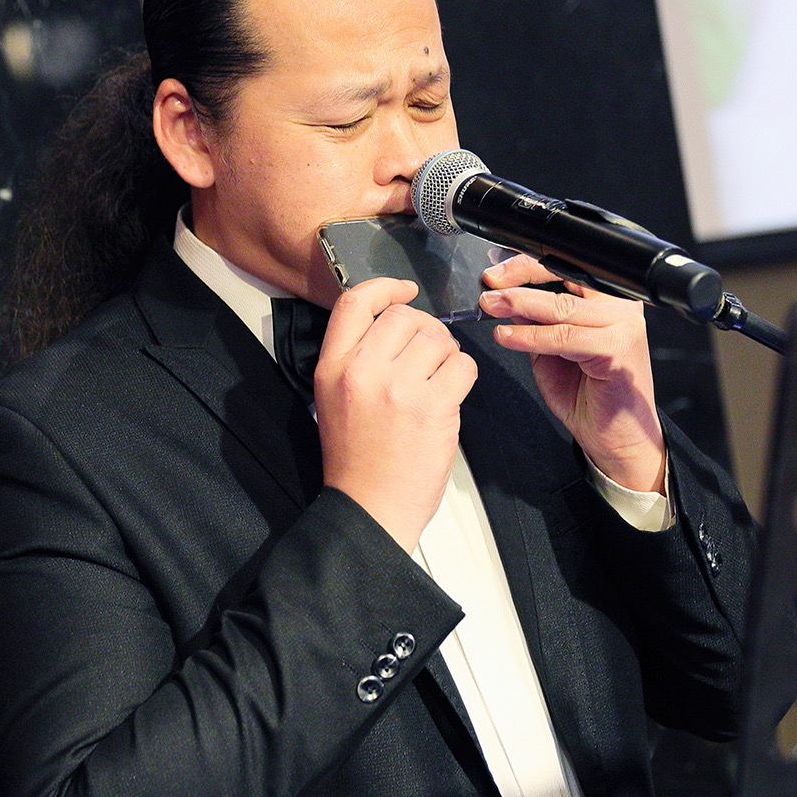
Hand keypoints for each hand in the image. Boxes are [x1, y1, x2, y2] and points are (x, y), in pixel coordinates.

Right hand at [315, 277, 478, 552]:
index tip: (404, 290)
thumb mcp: (334, 399)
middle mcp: (362, 371)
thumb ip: (358, 358)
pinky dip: (464, 376)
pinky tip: (450, 396)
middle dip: (425, 330)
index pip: (354, 302)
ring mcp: (398, 389)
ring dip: (447, 355)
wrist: (369, 509)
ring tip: (437, 381)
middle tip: (427, 356)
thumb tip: (399, 324)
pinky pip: (463, 366)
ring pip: (439, 338)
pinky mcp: (432, 408)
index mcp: (333, 367)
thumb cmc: (357, 460)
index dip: (384, 287)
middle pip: (405, 316)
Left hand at [480, 256, 665, 493]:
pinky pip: (565, 337)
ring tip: (491, 306)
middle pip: (569, 274)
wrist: (617, 438)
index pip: (569, 266)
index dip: (529, 264)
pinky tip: (508, 337)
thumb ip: (537, 319)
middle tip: (490, 285)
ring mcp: (623, 327)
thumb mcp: (554, 347)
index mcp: (610, 299)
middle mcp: (622, 308)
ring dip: (520, 305)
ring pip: (563, 307)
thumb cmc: (591, 394)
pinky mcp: (617, 352)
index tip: (496, 272)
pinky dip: (531, 337)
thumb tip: (506, 293)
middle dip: (521, 276)